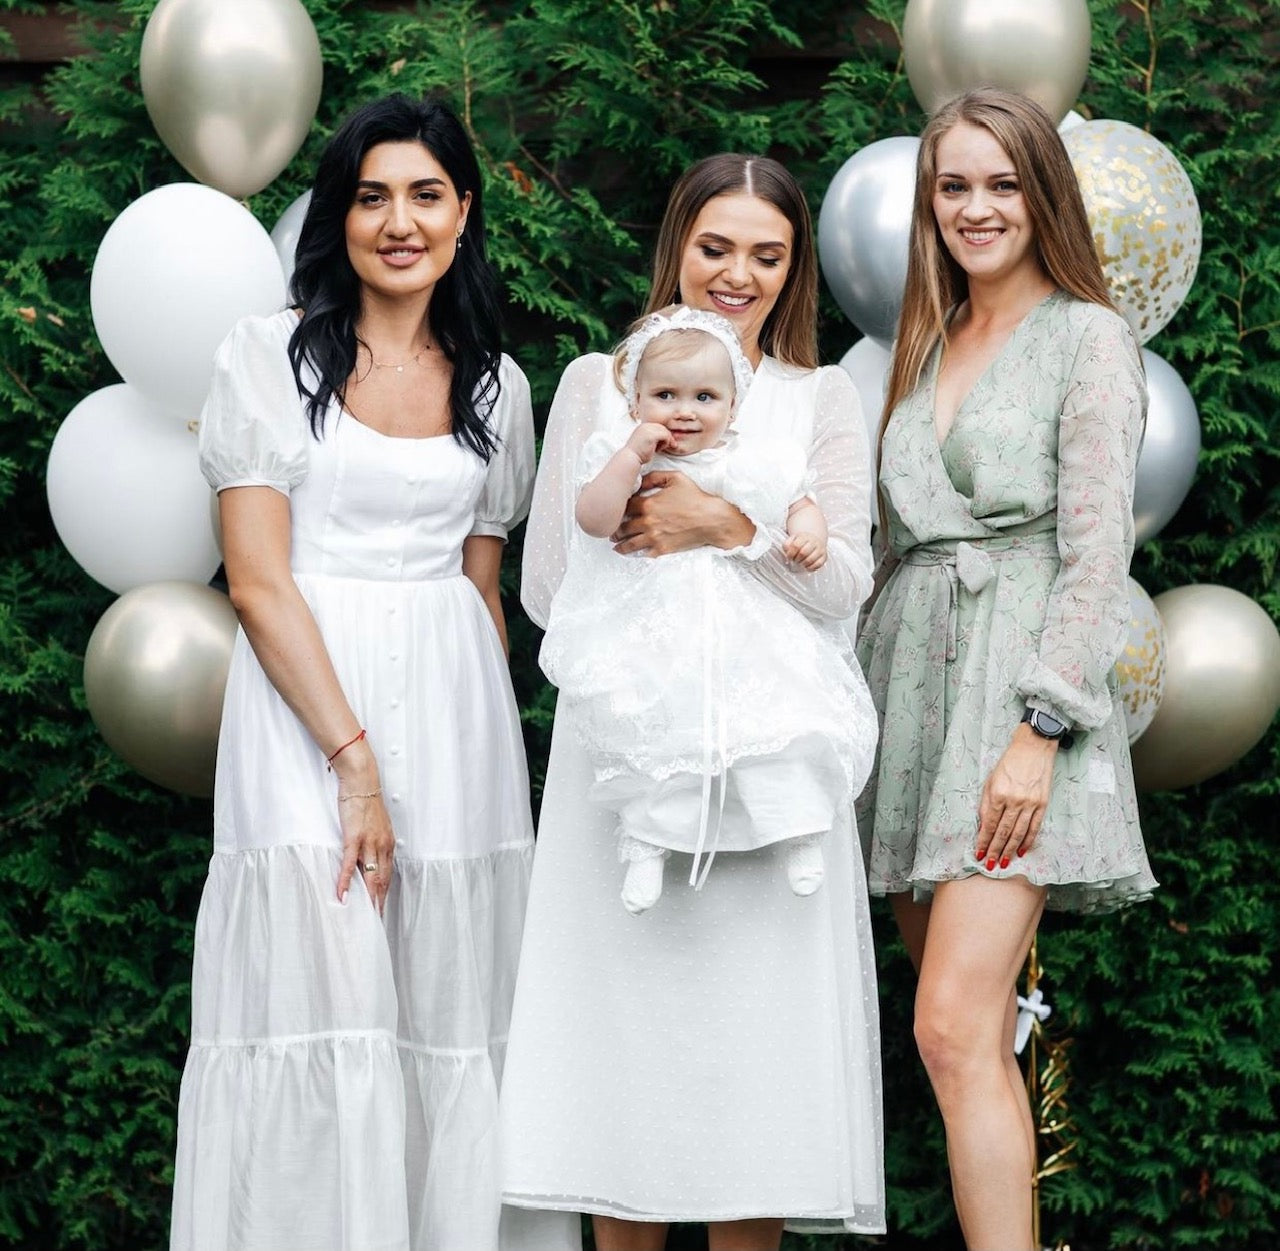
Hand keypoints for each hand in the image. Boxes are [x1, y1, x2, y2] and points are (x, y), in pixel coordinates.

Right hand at [331, 743, 394, 910]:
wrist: (362, 781)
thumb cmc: (366, 802)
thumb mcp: (375, 826)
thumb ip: (373, 843)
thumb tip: (368, 860)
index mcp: (388, 843)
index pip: (388, 875)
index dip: (384, 894)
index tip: (381, 910)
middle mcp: (382, 845)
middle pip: (382, 880)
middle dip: (379, 902)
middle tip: (375, 921)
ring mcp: (369, 842)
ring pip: (370, 876)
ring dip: (367, 898)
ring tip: (364, 916)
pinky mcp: (354, 838)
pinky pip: (350, 864)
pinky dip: (346, 881)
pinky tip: (342, 895)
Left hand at [611, 470, 754, 556]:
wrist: (711, 519)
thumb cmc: (695, 497)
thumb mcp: (675, 478)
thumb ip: (654, 477)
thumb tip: (641, 479)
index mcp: (648, 503)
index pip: (625, 507)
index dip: (619, 509)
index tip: (617, 512)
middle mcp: (647, 521)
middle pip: (623, 527)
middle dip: (616, 530)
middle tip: (612, 532)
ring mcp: (654, 537)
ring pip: (629, 543)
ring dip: (620, 545)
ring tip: (616, 546)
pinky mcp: (662, 549)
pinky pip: (644, 553)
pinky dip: (637, 554)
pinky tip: (633, 554)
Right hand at [625, 421, 674, 461]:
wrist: (630, 458)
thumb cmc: (638, 453)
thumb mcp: (646, 442)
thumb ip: (653, 437)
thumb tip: (668, 437)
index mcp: (643, 426)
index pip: (658, 427)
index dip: (663, 436)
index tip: (663, 445)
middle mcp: (645, 425)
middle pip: (663, 428)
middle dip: (666, 438)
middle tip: (664, 448)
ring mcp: (648, 429)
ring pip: (665, 432)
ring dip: (665, 442)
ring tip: (658, 449)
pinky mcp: (652, 435)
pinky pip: (666, 436)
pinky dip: (665, 444)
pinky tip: (657, 450)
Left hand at [783, 531, 826, 569]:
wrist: (814, 540)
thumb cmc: (801, 542)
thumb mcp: (792, 540)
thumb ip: (787, 545)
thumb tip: (786, 551)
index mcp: (804, 536)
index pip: (796, 545)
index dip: (791, 554)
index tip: (789, 557)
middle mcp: (814, 541)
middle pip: (803, 552)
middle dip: (797, 559)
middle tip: (795, 561)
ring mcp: (820, 548)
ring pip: (810, 559)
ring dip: (803, 564)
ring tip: (800, 563)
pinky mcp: (824, 556)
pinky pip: (818, 564)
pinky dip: (811, 568)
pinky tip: (807, 566)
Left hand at [975, 723, 1057, 868]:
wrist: (1033, 748)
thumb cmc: (1008, 763)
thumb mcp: (990, 780)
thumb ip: (986, 804)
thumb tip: (984, 826)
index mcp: (998, 794)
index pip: (989, 824)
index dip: (983, 841)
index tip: (978, 853)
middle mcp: (1014, 801)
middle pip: (1003, 832)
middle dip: (994, 850)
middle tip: (989, 865)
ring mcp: (1030, 803)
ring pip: (1019, 833)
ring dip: (1010, 850)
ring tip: (1003, 862)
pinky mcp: (1042, 803)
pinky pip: (1034, 827)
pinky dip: (1028, 841)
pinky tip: (1022, 851)